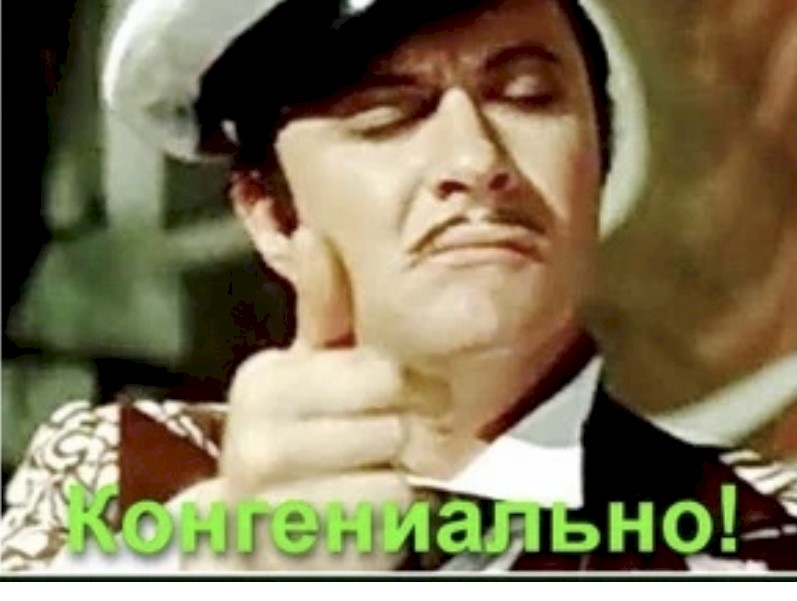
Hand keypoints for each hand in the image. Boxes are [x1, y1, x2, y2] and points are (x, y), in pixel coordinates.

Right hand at [183, 228, 446, 571]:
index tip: (384, 401)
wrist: (259, 541)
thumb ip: (321, 313)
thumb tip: (313, 233)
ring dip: (396, 474)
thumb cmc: (297, 451)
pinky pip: (390, 508)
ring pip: (394, 464)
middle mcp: (257, 436)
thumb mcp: (306, 378)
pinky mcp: (301, 541)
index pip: (379, 368)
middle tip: (378, 443)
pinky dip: (393, 514)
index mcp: (264, 383)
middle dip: (398, 431)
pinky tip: (362, 512)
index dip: (400, 387)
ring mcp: (273, 496)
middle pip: (391, 414)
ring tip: (364, 477)